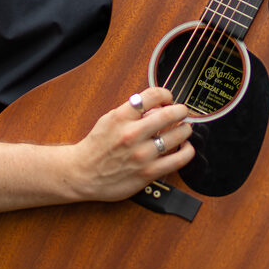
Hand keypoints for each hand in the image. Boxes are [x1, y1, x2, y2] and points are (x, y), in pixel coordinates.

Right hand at [70, 86, 194, 201]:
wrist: (82, 174)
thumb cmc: (96, 147)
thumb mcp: (109, 120)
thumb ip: (131, 111)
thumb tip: (156, 106)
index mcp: (121, 117)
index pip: (152, 96)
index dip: (166, 94)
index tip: (168, 98)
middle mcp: (132, 134)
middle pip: (169, 114)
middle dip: (181, 110)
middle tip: (182, 112)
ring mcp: (141, 155)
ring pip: (177, 136)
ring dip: (185, 129)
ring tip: (184, 129)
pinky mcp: (148, 172)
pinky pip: (177, 160)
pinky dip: (187, 151)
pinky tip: (186, 148)